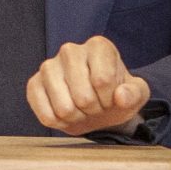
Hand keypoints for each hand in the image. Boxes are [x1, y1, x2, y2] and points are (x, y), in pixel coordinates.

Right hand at [26, 35, 150, 136]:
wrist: (97, 103)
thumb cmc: (116, 94)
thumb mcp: (136, 94)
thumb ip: (134, 94)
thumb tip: (121, 96)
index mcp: (98, 46)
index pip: (103, 80)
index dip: (110, 98)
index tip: (111, 97)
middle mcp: (70, 50)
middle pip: (83, 97)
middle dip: (93, 110)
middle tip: (96, 106)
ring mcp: (48, 66)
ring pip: (64, 108)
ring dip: (77, 117)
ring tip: (81, 109)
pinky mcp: (33, 84)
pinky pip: (46, 115)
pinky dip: (59, 123)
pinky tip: (66, 114)